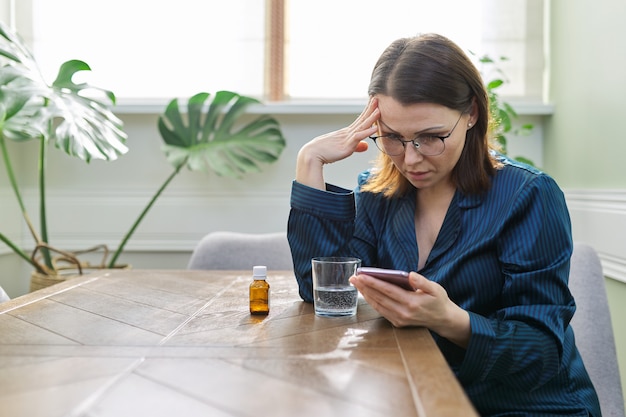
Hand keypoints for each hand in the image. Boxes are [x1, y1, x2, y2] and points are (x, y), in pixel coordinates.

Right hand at [295, 97, 379, 188]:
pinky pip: (358, 137)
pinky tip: (374, 128)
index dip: (367, 111)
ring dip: (371, 118)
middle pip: (361, 119)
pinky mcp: (346, 145)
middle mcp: (347, 133)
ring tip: (379, 109)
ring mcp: (347, 138)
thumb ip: (356, 146)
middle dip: (370, 109)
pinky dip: (367, 132)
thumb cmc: (325, 152)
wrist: (312, 154)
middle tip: (377, 98)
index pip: (359, 120)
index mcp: (346, 133)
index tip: (373, 103)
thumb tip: (366, 146)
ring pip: (361, 126)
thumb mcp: (344, 148)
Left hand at [350, 271, 470, 347]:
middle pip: (379, 298)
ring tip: (356, 283)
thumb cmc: (438, 301)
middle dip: (365, 287)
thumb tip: (410, 275)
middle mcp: (404, 313)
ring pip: (378, 305)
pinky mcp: (397, 323)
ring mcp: (400, 320)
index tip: (362, 275)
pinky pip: (381, 311)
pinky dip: (372, 301)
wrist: (443, 319)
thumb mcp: (435, 289)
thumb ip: (422, 282)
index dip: (373, 282)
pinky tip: (366, 293)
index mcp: (412, 303)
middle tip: (353, 277)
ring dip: (365, 294)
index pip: (388, 290)